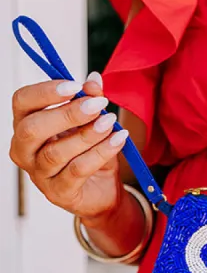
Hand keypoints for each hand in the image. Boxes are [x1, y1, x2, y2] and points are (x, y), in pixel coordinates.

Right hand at [9, 73, 129, 221]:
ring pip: (56, 152)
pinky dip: (101, 153)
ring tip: (110, 122)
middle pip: (33, 129)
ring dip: (87, 135)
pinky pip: (78, 170)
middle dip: (67, 114)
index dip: (45, 91)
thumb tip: (94, 80)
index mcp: (25, 124)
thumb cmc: (89, 152)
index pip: (22, 102)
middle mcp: (24, 150)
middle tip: (98, 105)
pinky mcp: (58, 193)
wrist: (103, 191)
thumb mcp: (92, 122)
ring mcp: (39, 175)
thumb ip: (91, 100)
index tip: (75, 86)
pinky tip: (118, 140)